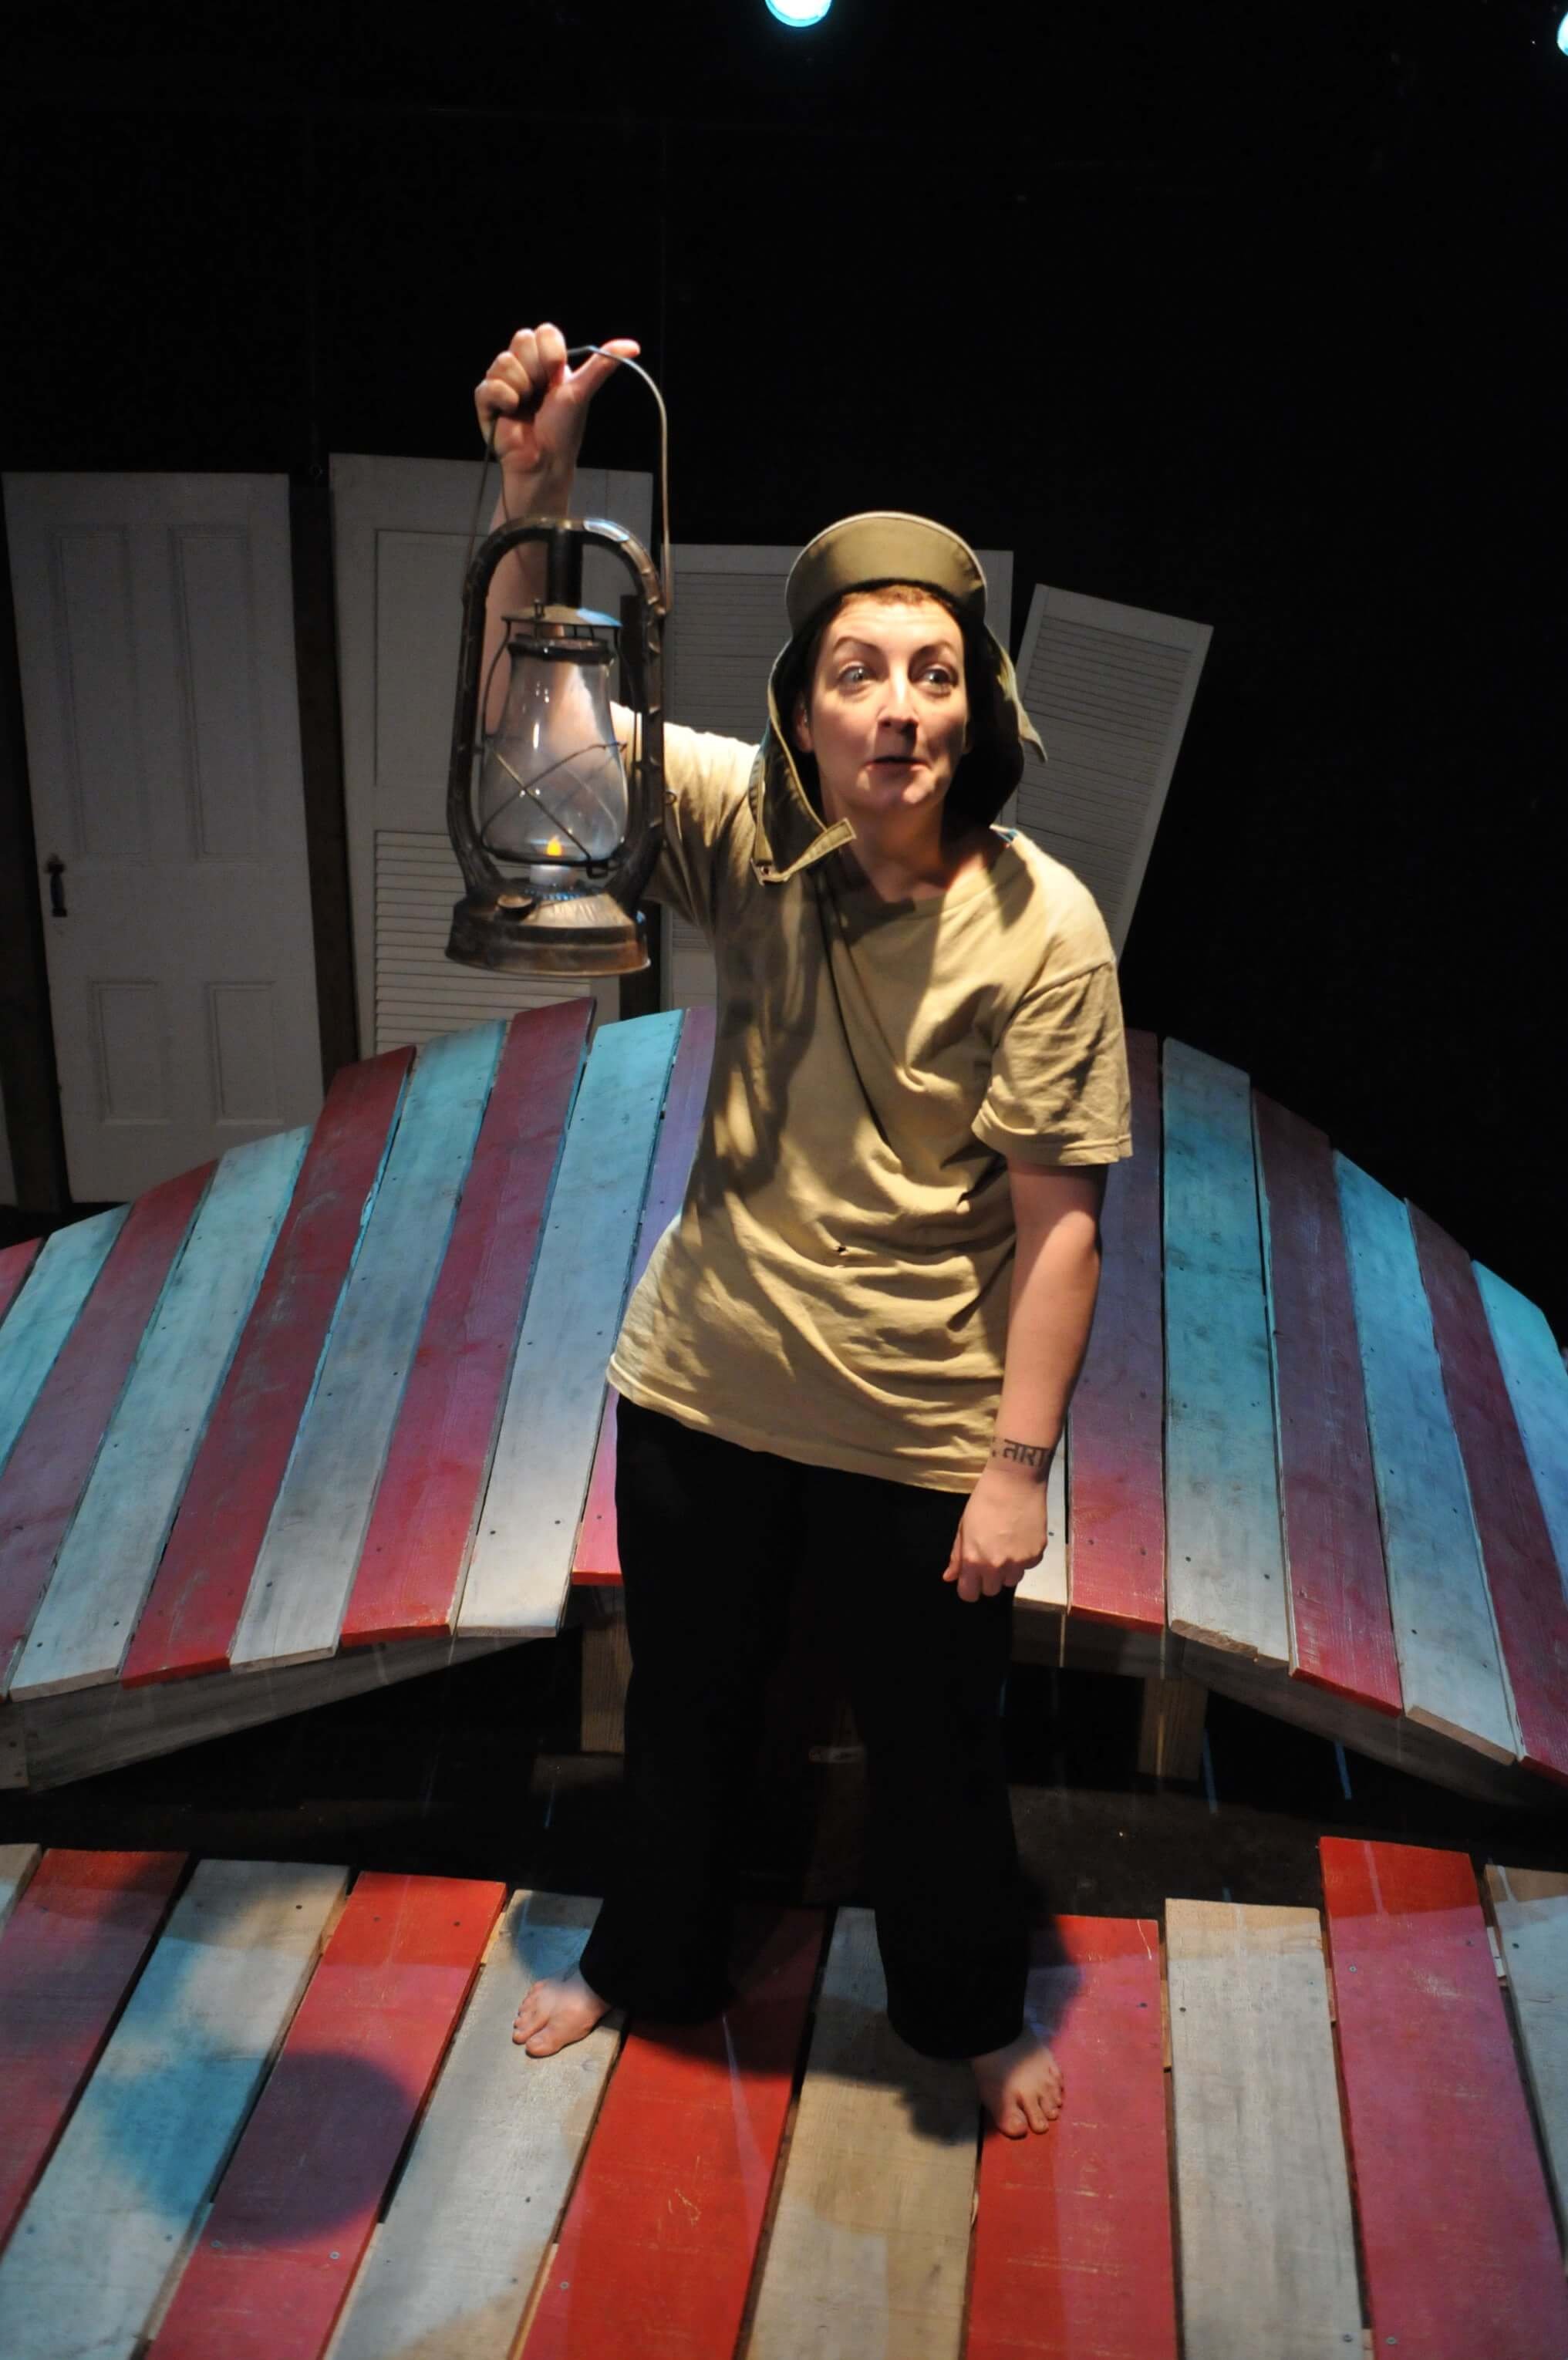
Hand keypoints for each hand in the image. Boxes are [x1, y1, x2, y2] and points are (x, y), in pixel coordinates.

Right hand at [474, 322, 640, 483]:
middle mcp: (525, 369)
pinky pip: (487, 385)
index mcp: (547, 363)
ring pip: (503, 361)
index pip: (541, 332)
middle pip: (521, 340)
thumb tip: (634, 346)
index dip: (549, 351)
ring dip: (520, 388)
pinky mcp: (487, 401)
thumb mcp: (582, 392)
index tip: (556, 376)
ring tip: (526, 408)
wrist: (543, 463)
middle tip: (541, 394)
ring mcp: (504, 383)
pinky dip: (503, 398)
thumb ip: (603, 366)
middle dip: (535, 370)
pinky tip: (511, 412)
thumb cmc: (564, 431)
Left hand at [942, 1461, 1049, 1601]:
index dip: (969, 1587)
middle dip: (989, 1578)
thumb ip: (957, 1556)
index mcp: (973, 1560)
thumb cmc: (983, 1502)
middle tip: (990, 1557)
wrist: (1015, 1483)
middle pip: (992, 1590)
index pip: (969, 1595)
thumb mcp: (963, 1527)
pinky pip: (1028, 1567)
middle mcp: (996, 1566)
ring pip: (1011, 1580)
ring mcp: (1019, 1562)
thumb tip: (949, 1577)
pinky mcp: (1037, 1555)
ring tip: (1007, 1546)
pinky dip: (1024, 1558)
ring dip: (1008, 1570)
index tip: (972, 1578)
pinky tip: (1021, 1538)